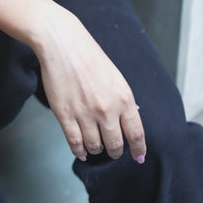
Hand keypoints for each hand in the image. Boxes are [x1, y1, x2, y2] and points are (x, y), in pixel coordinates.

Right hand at [0, 0, 145, 162]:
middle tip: (113, 151)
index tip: (139, 157)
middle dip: (115, 151)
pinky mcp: (65, 116)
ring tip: (95, 147)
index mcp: (124, 99)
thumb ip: (123, 102)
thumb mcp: (116, 78)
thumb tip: (127, 123)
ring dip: (96, 150)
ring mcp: (85, 114)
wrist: (63, 45)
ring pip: (95, 146)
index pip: (136, 134)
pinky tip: (81, 152)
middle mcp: (107, 110)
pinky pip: (75, 143)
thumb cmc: (90, 57)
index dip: (139, 149)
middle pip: (115, 144)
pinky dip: (79, 151)